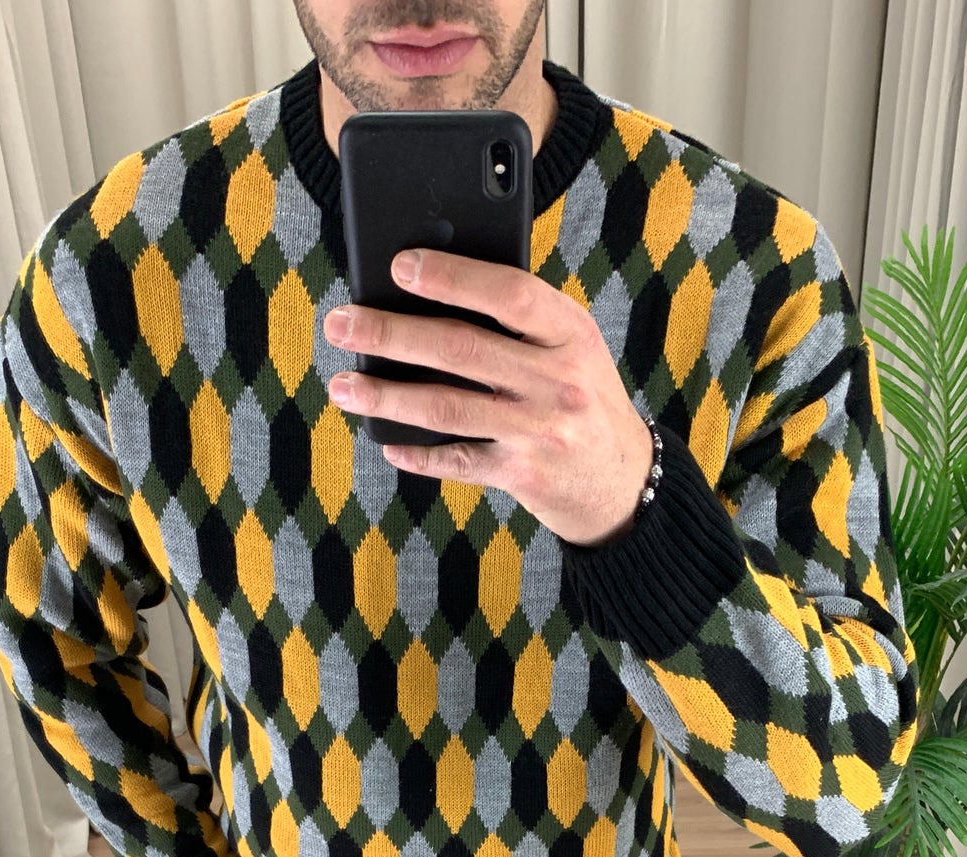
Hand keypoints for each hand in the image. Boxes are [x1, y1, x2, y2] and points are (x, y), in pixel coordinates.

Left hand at [323, 249, 656, 547]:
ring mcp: (539, 432)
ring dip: (385, 395)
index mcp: (571, 333)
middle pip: (460, 348)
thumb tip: (430, 295)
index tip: (399, 265)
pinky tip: (385, 442)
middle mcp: (558, 381)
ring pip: (446, 406)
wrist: (623, 481)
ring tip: (343, 385)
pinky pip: (456, 460)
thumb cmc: (582, 399)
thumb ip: (520, 323)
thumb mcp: (572, 349)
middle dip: (391, 333)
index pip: (508, 293)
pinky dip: (417, 452)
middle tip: (343, 323)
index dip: (451, 277)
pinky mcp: (522, 475)